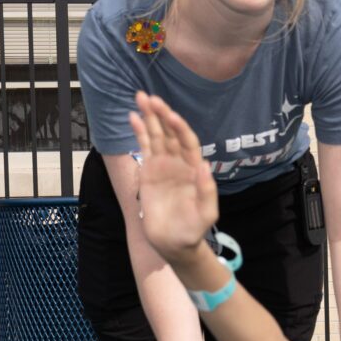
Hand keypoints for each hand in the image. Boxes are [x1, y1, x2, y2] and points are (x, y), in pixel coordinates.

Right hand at [130, 93, 218, 265]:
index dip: (179, 128)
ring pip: (156, 136)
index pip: (187, 142)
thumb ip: (207, 191)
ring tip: (140, 97)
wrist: (175, 243)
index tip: (170, 116)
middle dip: (161, 115)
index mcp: (194, 169)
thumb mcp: (206, 214)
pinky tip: (134, 117)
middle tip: (150, 97)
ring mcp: (164, 166)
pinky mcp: (150, 172)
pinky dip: (139, 132)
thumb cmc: (193, 230)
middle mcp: (179, 163)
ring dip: (149, 117)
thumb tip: (203, 165)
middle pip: (170, 133)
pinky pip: (144, 147)